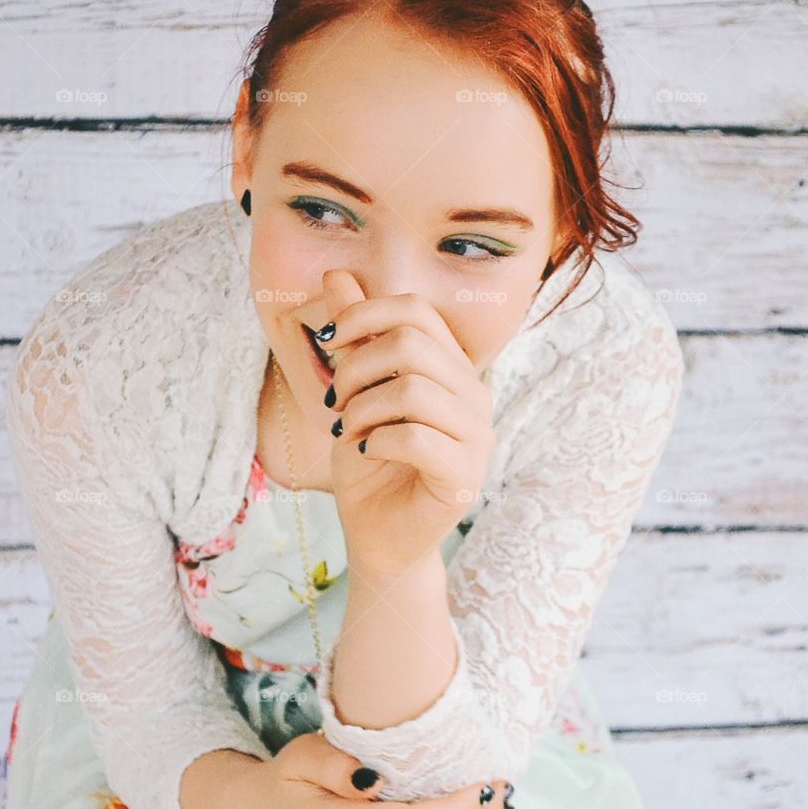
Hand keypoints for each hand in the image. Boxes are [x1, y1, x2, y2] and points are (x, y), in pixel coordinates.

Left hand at [321, 270, 495, 575]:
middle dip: (357, 368)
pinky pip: (417, 437)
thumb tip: (336, 272)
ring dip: (364, 408)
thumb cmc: (370, 462)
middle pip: (413, 345)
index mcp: (452, 368)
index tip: (329, 343)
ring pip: (413, 389)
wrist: (378, 536)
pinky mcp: (466, 475)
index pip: (416, 311)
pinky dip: (378, 440)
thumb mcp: (354, 390)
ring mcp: (477, 437)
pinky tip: (367, 452)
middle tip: (336, 402)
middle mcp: (474, 395)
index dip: (365, 315)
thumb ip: (354, 336)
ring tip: (351, 430)